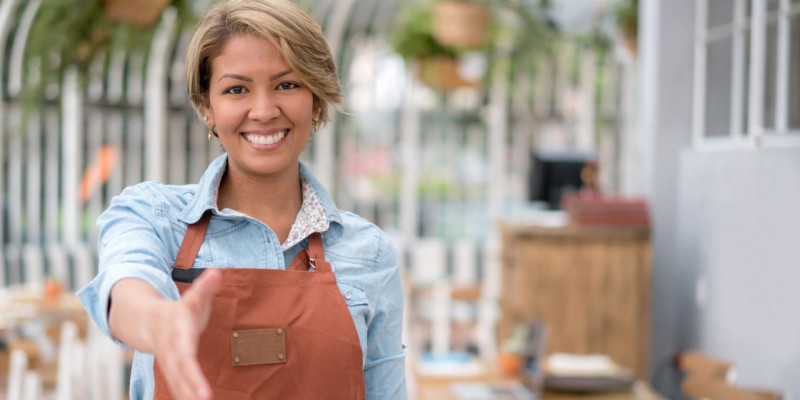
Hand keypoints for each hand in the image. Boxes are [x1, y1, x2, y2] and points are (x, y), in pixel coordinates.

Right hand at [150, 269, 222, 399]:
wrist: (147, 320)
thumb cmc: (179, 311)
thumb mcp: (193, 298)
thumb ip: (205, 288)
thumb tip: (216, 272)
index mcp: (177, 329)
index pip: (185, 346)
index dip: (191, 362)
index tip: (199, 375)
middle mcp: (171, 347)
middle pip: (180, 367)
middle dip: (190, 383)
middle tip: (204, 398)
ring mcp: (169, 360)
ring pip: (177, 379)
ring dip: (187, 393)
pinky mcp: (172, 369)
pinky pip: (178, 384)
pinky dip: (186, 394)